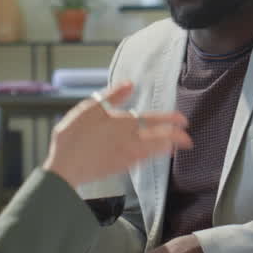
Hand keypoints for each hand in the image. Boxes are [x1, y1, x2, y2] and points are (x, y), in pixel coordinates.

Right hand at [43, 81, 190, 187]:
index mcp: (123, 123)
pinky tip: (150, 157)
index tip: (183, 121)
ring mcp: (126, 157)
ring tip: (174, 147)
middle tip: (188, 140)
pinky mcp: (119, 168)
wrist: (65, 167)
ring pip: (153, 152)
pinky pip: (141, 161)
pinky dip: (150, 157)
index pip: (154, 119)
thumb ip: (112, 96)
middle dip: (176, 139)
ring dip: (166, 149)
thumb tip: (129, 84)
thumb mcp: (89, 108)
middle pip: (160, 139)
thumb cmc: (73, 136)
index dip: (171, 120)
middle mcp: (129, 140)